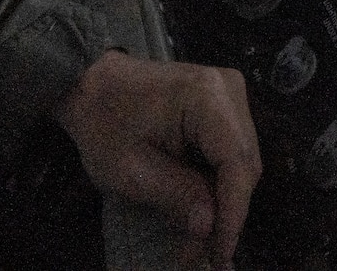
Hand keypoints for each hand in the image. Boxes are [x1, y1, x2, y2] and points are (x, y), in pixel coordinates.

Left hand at [54, 52, 261, 268]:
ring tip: (200, 238)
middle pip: (245, 162)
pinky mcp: (224, 103)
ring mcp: (229, 93)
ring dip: (223, 201)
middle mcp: (228, 89)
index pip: (235, 162)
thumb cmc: (103, 122)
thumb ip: (174, 196)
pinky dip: (218, 182)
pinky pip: (232, 150)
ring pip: (242, 160)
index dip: (232, 212)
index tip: (221, 253)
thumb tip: (209, 228)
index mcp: (206, 97)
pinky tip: (200, 207)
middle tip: (204, 254)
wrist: (91, 83)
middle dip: (227, 212)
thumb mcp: (129, 169)